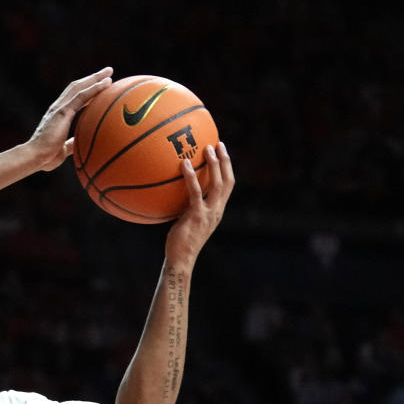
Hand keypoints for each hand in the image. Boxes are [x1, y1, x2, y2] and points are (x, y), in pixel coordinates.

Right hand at [28, 68, 113, 170]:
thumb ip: (71, 145)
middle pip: (77, 87)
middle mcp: (59, 107)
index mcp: (58, 115)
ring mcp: (60, 107)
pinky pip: (82, 96)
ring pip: (80, 87)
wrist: (34, 157)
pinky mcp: (63, 111)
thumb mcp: (62, 150)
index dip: (87, 90)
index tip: (100, 86)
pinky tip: (107, 83)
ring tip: (109, 72)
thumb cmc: (45, 157)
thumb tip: (80, 145)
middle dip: (92, 78)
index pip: (74, 97)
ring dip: (95, 78)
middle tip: (107, 72)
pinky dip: (95, 88)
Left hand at [165, 142, 234, 264]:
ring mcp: (208, 214)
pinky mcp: (196, 216)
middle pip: (228, 181)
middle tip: (218, 143)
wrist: (181, 260)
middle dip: (225, 161)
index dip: (227, 168)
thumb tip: (175, 192)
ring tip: (206, 148)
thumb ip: (188, 206)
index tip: (222, 151)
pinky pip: (195, 192)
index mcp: (217, 211)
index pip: (228, 186)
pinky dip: (191, 177)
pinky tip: (183, 164)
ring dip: (214, 164)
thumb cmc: (180, 242)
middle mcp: (217, 211)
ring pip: (217, 184)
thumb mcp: (187, 221)